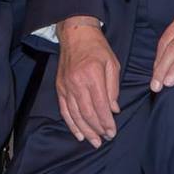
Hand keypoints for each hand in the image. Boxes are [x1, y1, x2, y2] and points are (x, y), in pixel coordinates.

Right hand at [55, 16, 119, 147]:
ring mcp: (66, 85)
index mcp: (92, 75)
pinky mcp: (60, 86)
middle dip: (97, 129)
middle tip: (105, 139)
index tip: (112, 132)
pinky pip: (64, 109)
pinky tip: (78, 133)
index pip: (100, 106)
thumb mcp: (112, 63)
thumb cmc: (97, 47)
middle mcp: (77, 82)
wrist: (75, 32)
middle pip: (87, 113)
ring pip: (75, 114)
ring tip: (94, 141)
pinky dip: (71, 123)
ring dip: (85, 130)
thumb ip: (113, 88)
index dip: (107, 123)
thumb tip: (113, 110)